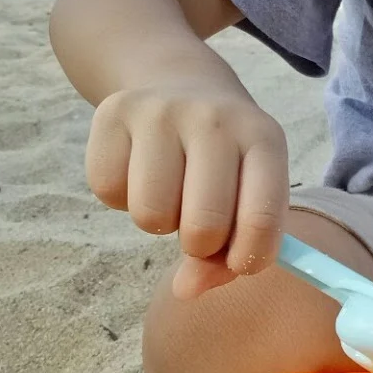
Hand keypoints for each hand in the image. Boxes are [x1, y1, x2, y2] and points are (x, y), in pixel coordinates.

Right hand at [86, 85, 289, 299]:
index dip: (249, 258)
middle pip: (204, 226)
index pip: (263, 217)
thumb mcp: (246, 192)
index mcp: (264, 138)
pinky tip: (138, 171)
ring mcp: (162, 111)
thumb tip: (186, 290)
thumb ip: (229, 255)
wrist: (179, 82)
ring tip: (170, 192)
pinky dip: (121, 196)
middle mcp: (215, 118)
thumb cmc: (221, 158)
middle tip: (199, 221)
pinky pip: (108, 191)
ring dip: (158, 222)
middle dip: (200, 244)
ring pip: (151, 215)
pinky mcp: (113, 111)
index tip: (238, 263)